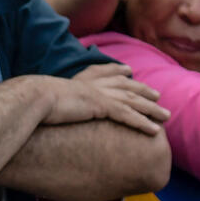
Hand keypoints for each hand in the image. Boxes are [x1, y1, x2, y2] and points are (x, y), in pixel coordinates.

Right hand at [44, 63, 169, 134]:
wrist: (33, 99)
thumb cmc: (33, 101)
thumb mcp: (43, 97)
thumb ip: (50, 98)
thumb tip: (43, 104)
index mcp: (80, 79)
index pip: (105, 71)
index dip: (118, 71)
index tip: (129, 71)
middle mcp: (93, 84)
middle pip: (125, 85)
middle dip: (143, 90)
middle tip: (157, 95)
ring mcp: (99, 94)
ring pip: (133, 101)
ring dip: (151, 109)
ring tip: (166, 116)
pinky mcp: (101, 106)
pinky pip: (128, 116)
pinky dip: (143, 123)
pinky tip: (155, 130)